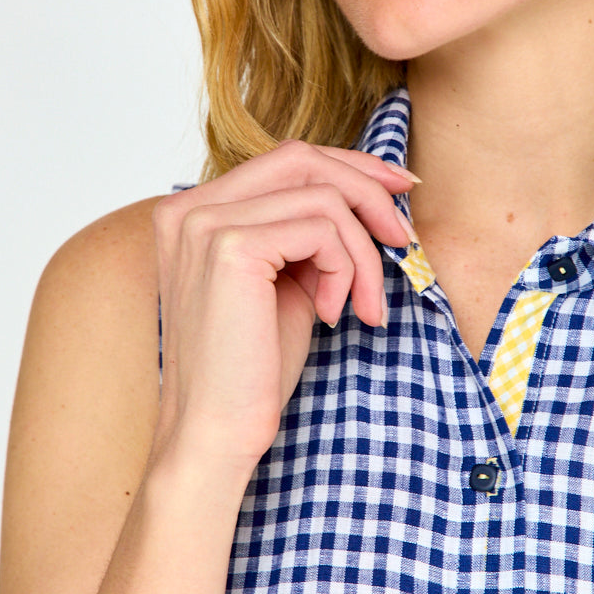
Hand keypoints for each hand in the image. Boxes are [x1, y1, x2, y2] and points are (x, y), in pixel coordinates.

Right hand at [150, 140, 415, 472]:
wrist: (215, 434)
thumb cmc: (251, 371)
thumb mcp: (285, 284)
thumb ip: (308, 236)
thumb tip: (373, 197)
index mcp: (193, 211)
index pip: (285, 159)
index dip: (351, 167)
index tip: (399, 190)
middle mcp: (189, 207)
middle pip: (303, 160)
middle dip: (368, 191)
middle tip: (403, 240)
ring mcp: (205, 223)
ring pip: (323, 198)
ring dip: (363, 253)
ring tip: (364, 306)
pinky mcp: (230, 247)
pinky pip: (323, 231)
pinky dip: (347, 270)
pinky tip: (335, 315)